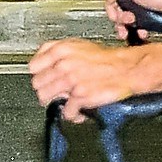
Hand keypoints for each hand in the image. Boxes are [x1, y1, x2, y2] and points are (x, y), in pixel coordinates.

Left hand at [29, 37, 161, 122]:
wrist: (128, 69)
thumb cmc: (107, 60)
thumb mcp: (79, 46)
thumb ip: (58, 53)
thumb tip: (43, 63)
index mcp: (61, 50)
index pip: (33, 66)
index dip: (40, 74)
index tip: (44, 79)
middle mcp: (63, 64)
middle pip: (37, 84)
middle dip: (47, 90)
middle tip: (57, 91)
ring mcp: (71, 80)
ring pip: (45, 99)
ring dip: (56, 103)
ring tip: (66, 101)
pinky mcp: (80, 96)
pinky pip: (66, 112)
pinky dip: (73, 114)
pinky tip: (79, 111)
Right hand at [101, 0, 161, 37]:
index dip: (111, 9)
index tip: (116, 17)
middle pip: (119, 8)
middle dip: (121, 20)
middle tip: (127, 23)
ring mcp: (146, 0)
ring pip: (130, 17)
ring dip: (130, 26)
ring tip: (134, 29)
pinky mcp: (154, 11)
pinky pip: (141, 22)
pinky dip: (140, 28)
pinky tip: (143, 31)